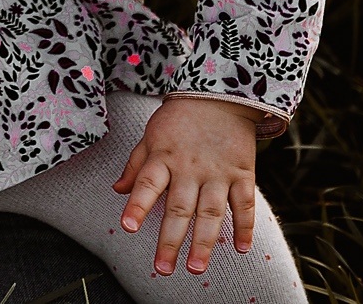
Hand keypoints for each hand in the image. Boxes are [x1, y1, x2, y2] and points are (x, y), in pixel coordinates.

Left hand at [114, 96, 260, 275]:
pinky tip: (241, 248)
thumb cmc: (178, 118)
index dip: (138, 205)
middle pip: (179, 208)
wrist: (219, 95)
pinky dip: (245, 226)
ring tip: (196, 268)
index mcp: (164, 157)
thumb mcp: (151, 135)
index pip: (147, 183)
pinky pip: (245, 203)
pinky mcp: (242, 173)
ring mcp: (217, 172)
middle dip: (170, 240)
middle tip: (163, 268)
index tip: (128, 227)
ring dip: (204, 242)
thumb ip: (136, 165)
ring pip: (211, 212)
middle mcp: (190, 168)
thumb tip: (117, 190)